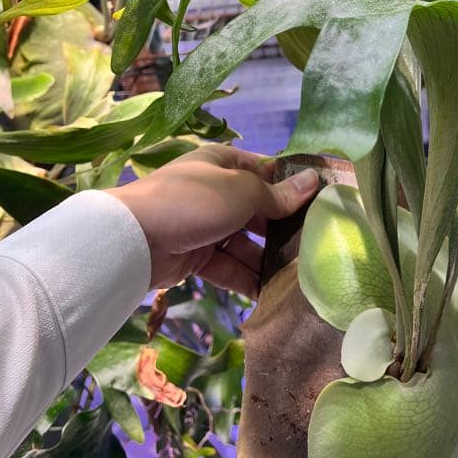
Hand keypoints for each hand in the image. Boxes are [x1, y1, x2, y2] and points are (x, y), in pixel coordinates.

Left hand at [106, 145, 318, 297]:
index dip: (294, 186)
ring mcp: (206, 227)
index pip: (267, 172)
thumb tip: (314, 181)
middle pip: (259, 212)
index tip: (325, 204)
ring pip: (246, 244)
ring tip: (300, 277)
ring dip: (269, 260)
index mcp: (223, 163)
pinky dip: (248, 279)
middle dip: (284, 230)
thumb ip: (277, 194)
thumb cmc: (191, 201)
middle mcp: (216, 192)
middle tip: (318, 248)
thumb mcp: (240, 192)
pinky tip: (273, 294)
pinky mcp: (197, 258)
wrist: (132, 241)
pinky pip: (230, 267)